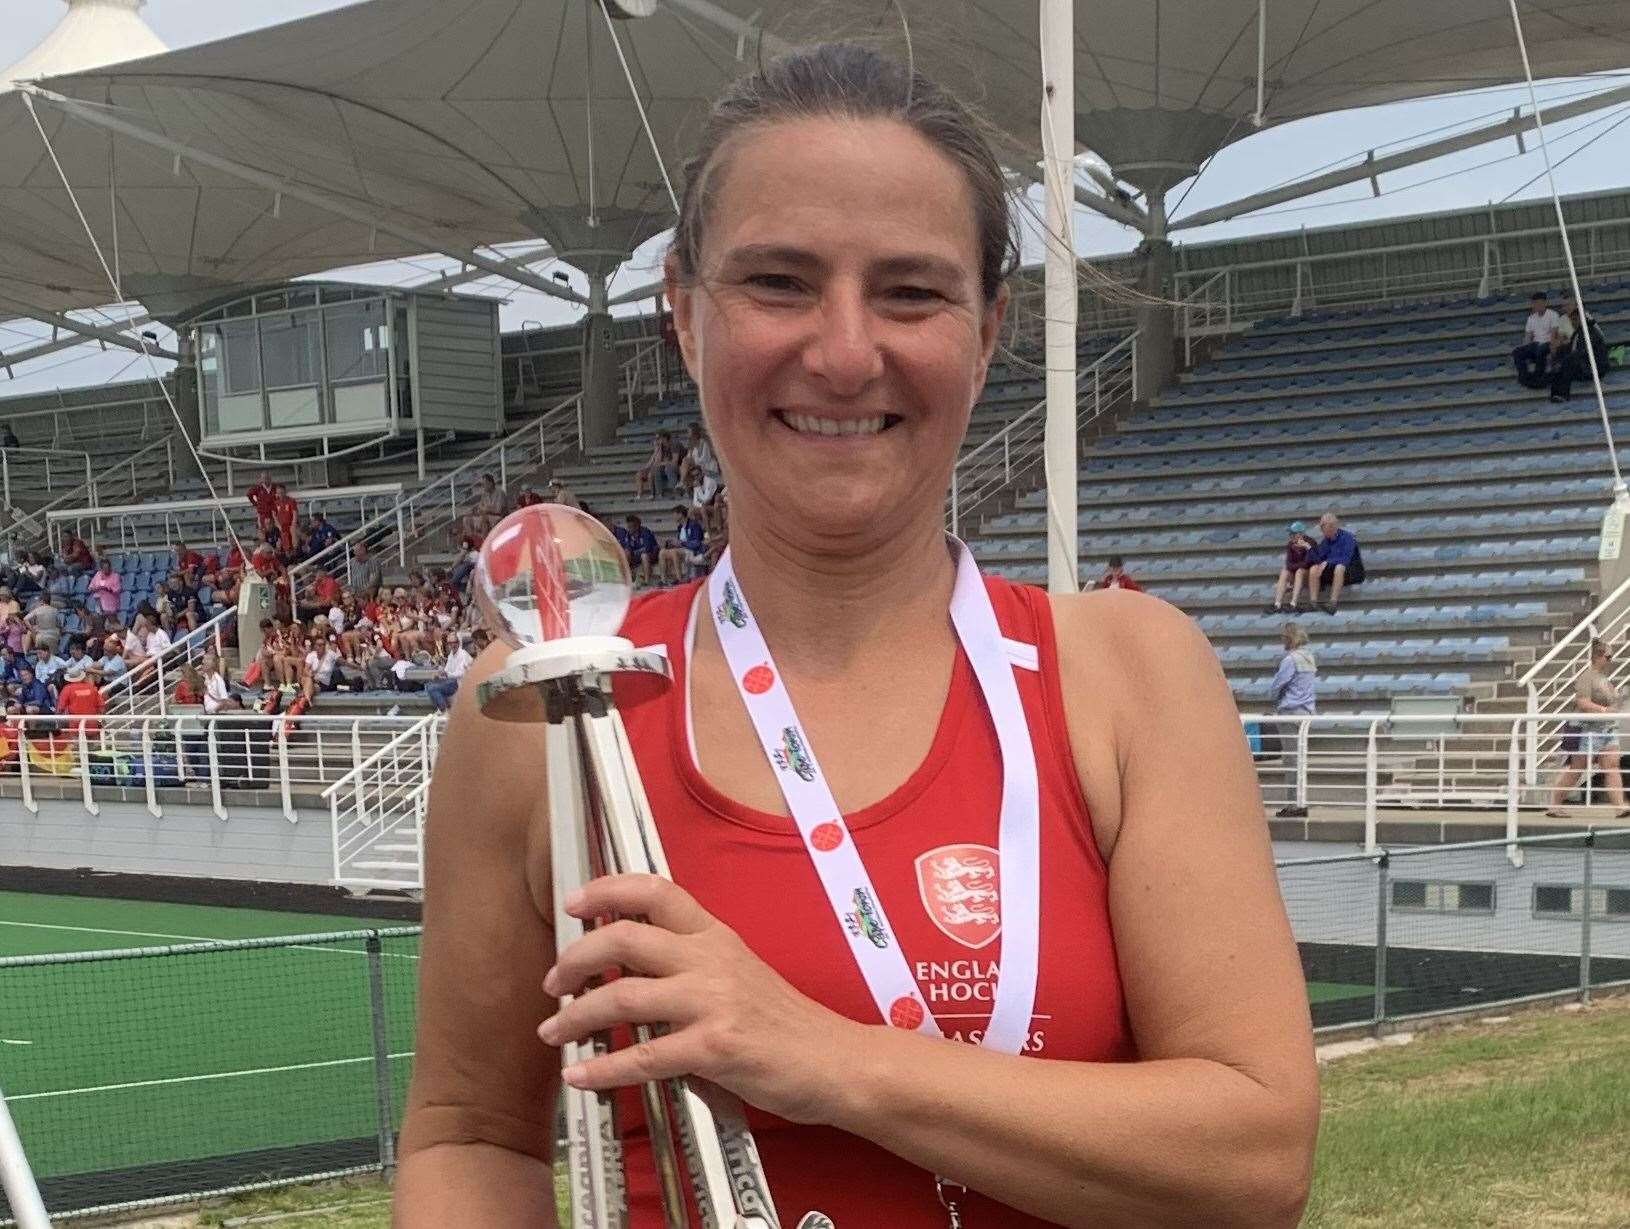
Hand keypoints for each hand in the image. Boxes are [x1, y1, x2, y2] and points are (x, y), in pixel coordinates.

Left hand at [538, 873, 863, 1124]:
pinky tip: (582, 1077)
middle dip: (576, 958)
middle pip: (625, 938)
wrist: (836, 1062)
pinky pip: (644, 1055)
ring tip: (554, 1031)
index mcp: (717, 936)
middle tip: (554, 981)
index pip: (657, 892)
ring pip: (624, 995)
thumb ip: (689, 968)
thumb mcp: (739, 976)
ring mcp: (713, 1002)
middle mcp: (712, 959)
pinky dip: (604, 1069)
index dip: (608, 890)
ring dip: (577, 1016)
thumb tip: (627, 975)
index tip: (574, 902)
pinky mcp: (715, 1048)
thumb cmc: (786, 1026)